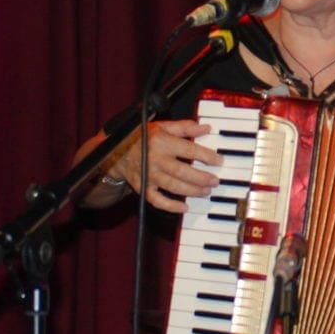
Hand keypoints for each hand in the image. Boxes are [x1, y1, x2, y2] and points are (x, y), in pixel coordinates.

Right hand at [75, 117, 220, 214]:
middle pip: (183, 171)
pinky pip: (157, 201)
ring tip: (206, 191)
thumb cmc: (142, 137)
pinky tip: (184, 207)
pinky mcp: (143, 188)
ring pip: (173, 186)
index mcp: (162, 142)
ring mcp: (149, 175)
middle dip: (202, 178)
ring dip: (192, 191)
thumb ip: (184, 127)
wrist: (116, 151)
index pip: (189, 150)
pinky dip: (171, 206)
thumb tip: (205, 128)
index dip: (206, 156)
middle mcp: (155, 159)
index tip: (218, 161)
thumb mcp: (162, 126)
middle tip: (215, 181)